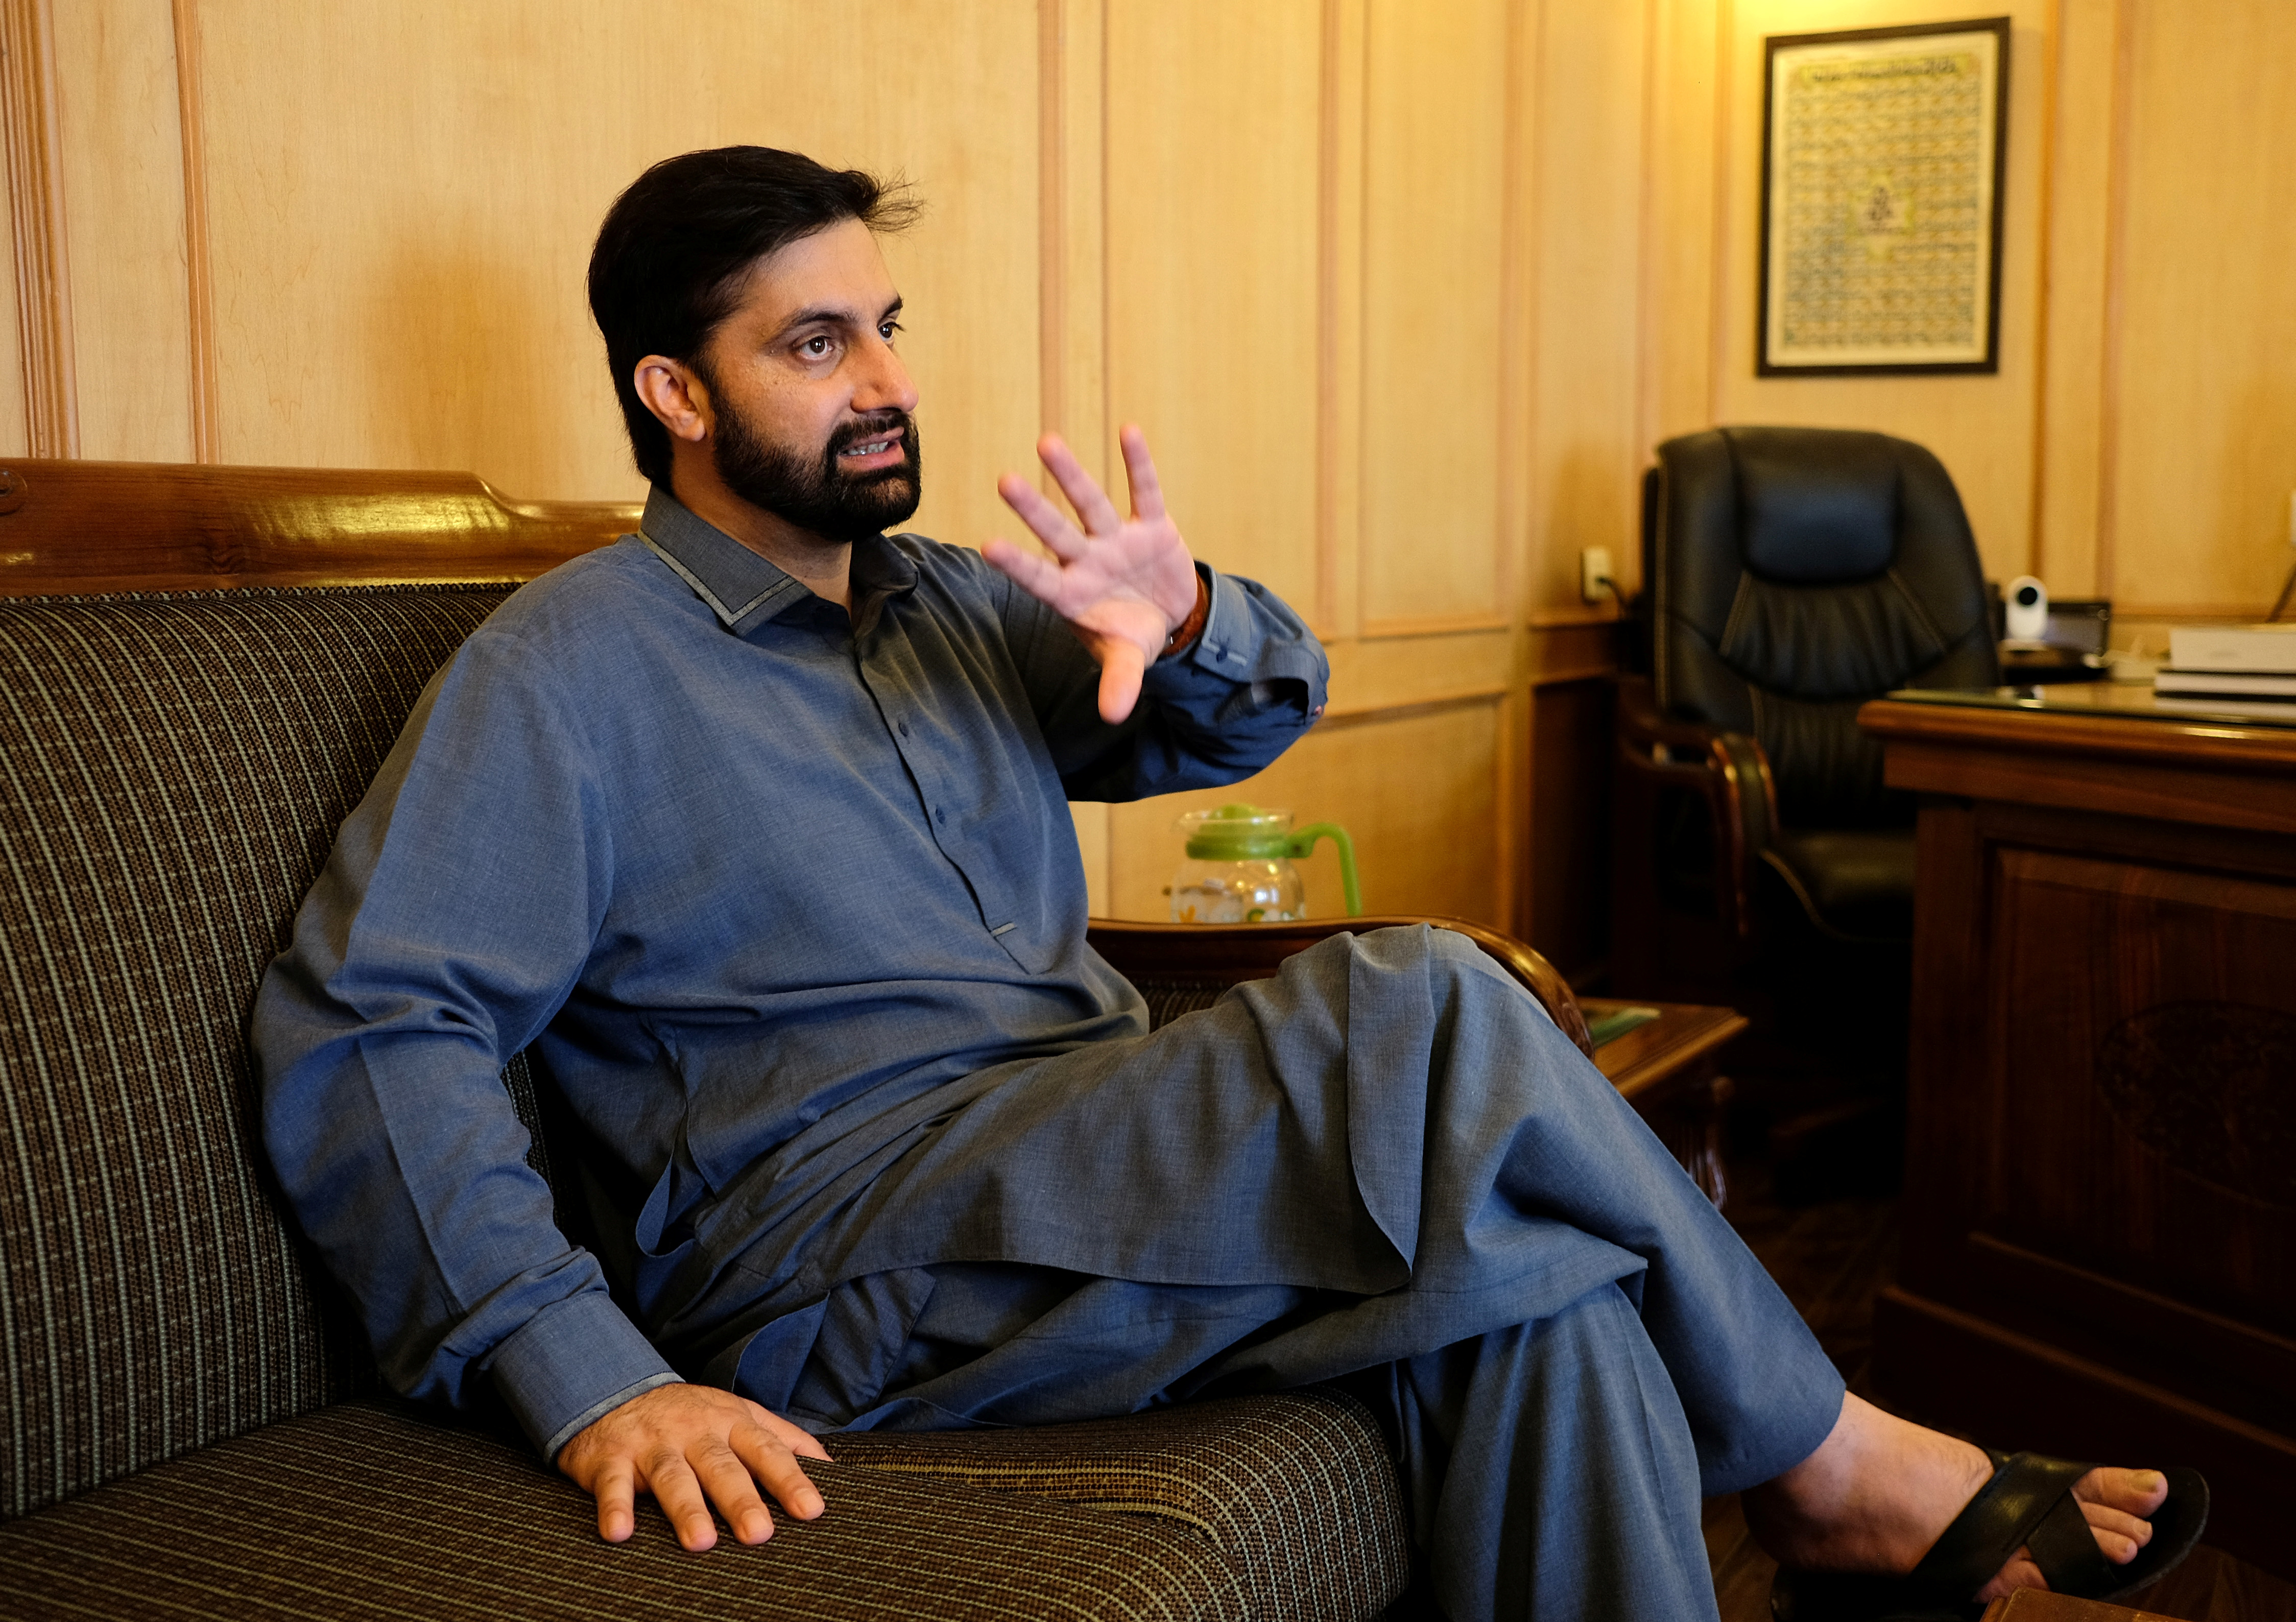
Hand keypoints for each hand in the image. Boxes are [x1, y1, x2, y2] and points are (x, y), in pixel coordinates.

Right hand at [557, 1382, 829, 1550]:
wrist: (618, 1391)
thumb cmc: (691, 1416)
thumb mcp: (741, 1415)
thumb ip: (785, 1439)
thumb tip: (831, 1467)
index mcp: (732, 1423)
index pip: (766, 1452)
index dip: (789, 1480)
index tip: (811, 1509)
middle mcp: (695, 1432)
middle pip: (721, 1467)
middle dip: (740, 1500)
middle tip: (759, 1533)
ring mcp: (653, 1444)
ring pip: (672, 1477)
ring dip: (686, 1509)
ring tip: (701, 1542)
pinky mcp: (611, 1457)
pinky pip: (612, 1484)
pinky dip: (615, 1507)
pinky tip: (620, 1532)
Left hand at [986, 424, 1200, 723]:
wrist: (1171, 617)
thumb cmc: (1132, 634)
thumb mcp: (1128, 659)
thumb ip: (1119, 682)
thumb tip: (1112, 717)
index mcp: (1073, 595)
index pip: (1040, 578)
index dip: (1017, 564)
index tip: (987, 546)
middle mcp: (1088, 561)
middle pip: (1057, 533)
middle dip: (1034, 510)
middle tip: (1004, 482)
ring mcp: (1118, 540)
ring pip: (1091, 504)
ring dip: (1071, 475)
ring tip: (1047, 442)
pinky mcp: (1152, 526)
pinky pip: (1145, 492)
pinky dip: (1139, 464)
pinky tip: (1128, 431)